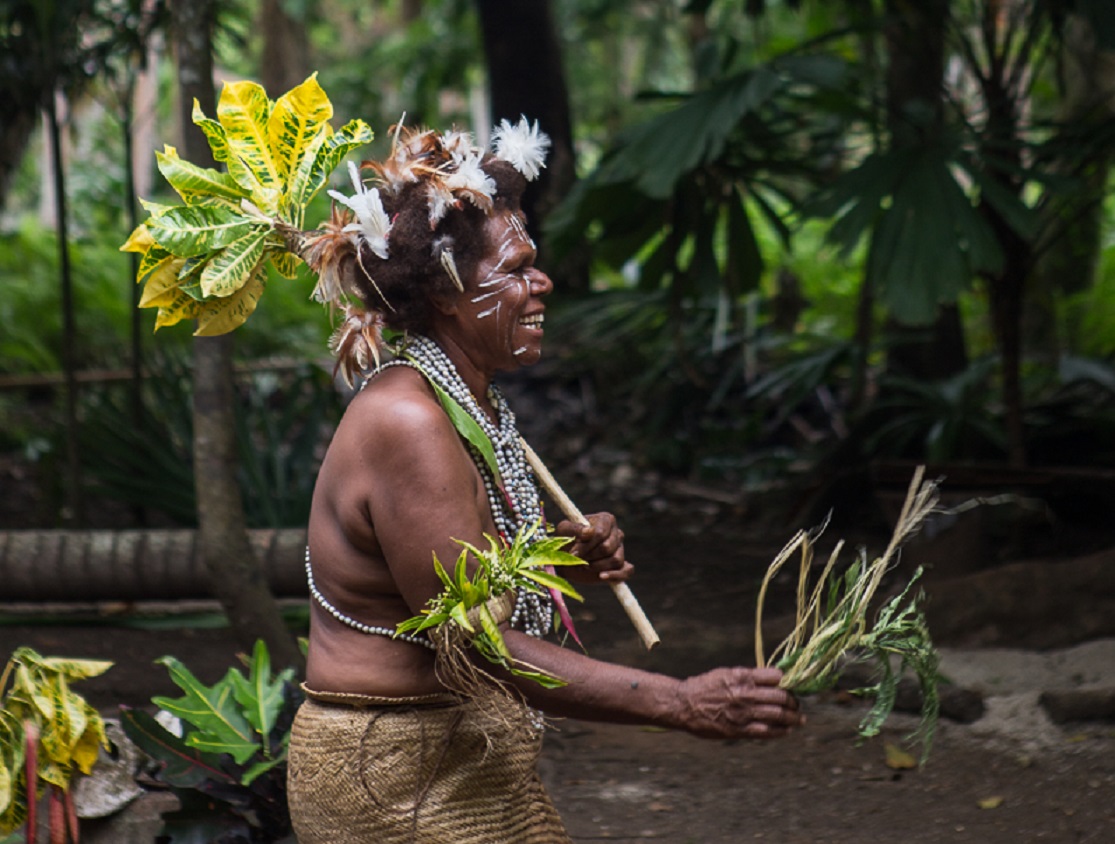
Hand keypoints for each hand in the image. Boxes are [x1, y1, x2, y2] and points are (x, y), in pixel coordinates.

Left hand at [553, 512, 632, 583]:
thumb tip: (589, 532)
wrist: (565, 558)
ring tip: (585, 565)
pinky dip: (615, 575)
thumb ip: (575, 529)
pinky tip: (601, 576)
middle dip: (590, 556)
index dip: (586, 545)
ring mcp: (620, 550)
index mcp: (606, 520)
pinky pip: (627, 571)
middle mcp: (616, 533)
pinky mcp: (621, 566)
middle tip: (578, 559)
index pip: (600, 533)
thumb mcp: (565, 530)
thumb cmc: (566, 540)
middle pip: (608, 547)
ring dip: (597, 566)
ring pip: (616, 560)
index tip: (573, 552)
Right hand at [674, 667, 803, 738]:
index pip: (776, 676)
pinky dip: (781, 731)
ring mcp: (744, 713)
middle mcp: (746, 694)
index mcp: (743, 676)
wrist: (684, 704)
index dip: (788, 681)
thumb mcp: (726, 673)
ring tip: (799, 719)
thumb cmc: (705, 686)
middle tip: (797, 704)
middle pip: (781, 696)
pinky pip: (767, 731)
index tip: (792, 685)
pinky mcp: (739, 729)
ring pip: (778, 715)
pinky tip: (787, 730)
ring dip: (793, 717)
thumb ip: (748, 677)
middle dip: (793, 701)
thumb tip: (770, 678)